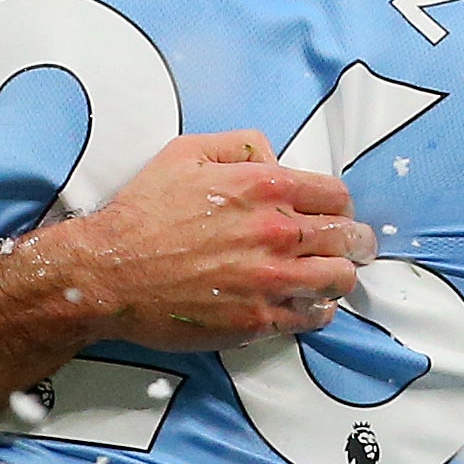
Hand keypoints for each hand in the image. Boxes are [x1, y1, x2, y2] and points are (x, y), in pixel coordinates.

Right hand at [35, 132, 369, 342]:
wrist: (108, 272)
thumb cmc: (143, 212)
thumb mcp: (185, 153)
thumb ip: (240, 144)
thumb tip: (275, 157)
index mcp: (265, 187)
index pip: (337, 195)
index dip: (340, 206)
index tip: (335, 216)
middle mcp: (277, 232)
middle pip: (349, 238)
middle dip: (355, 242)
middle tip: (351, 248)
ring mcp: (271, 278)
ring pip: (341, 279)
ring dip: (341, 276)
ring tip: (331, 277)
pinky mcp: (259, 318)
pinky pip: (314, 316)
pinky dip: (319, 309)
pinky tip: (308, 303)